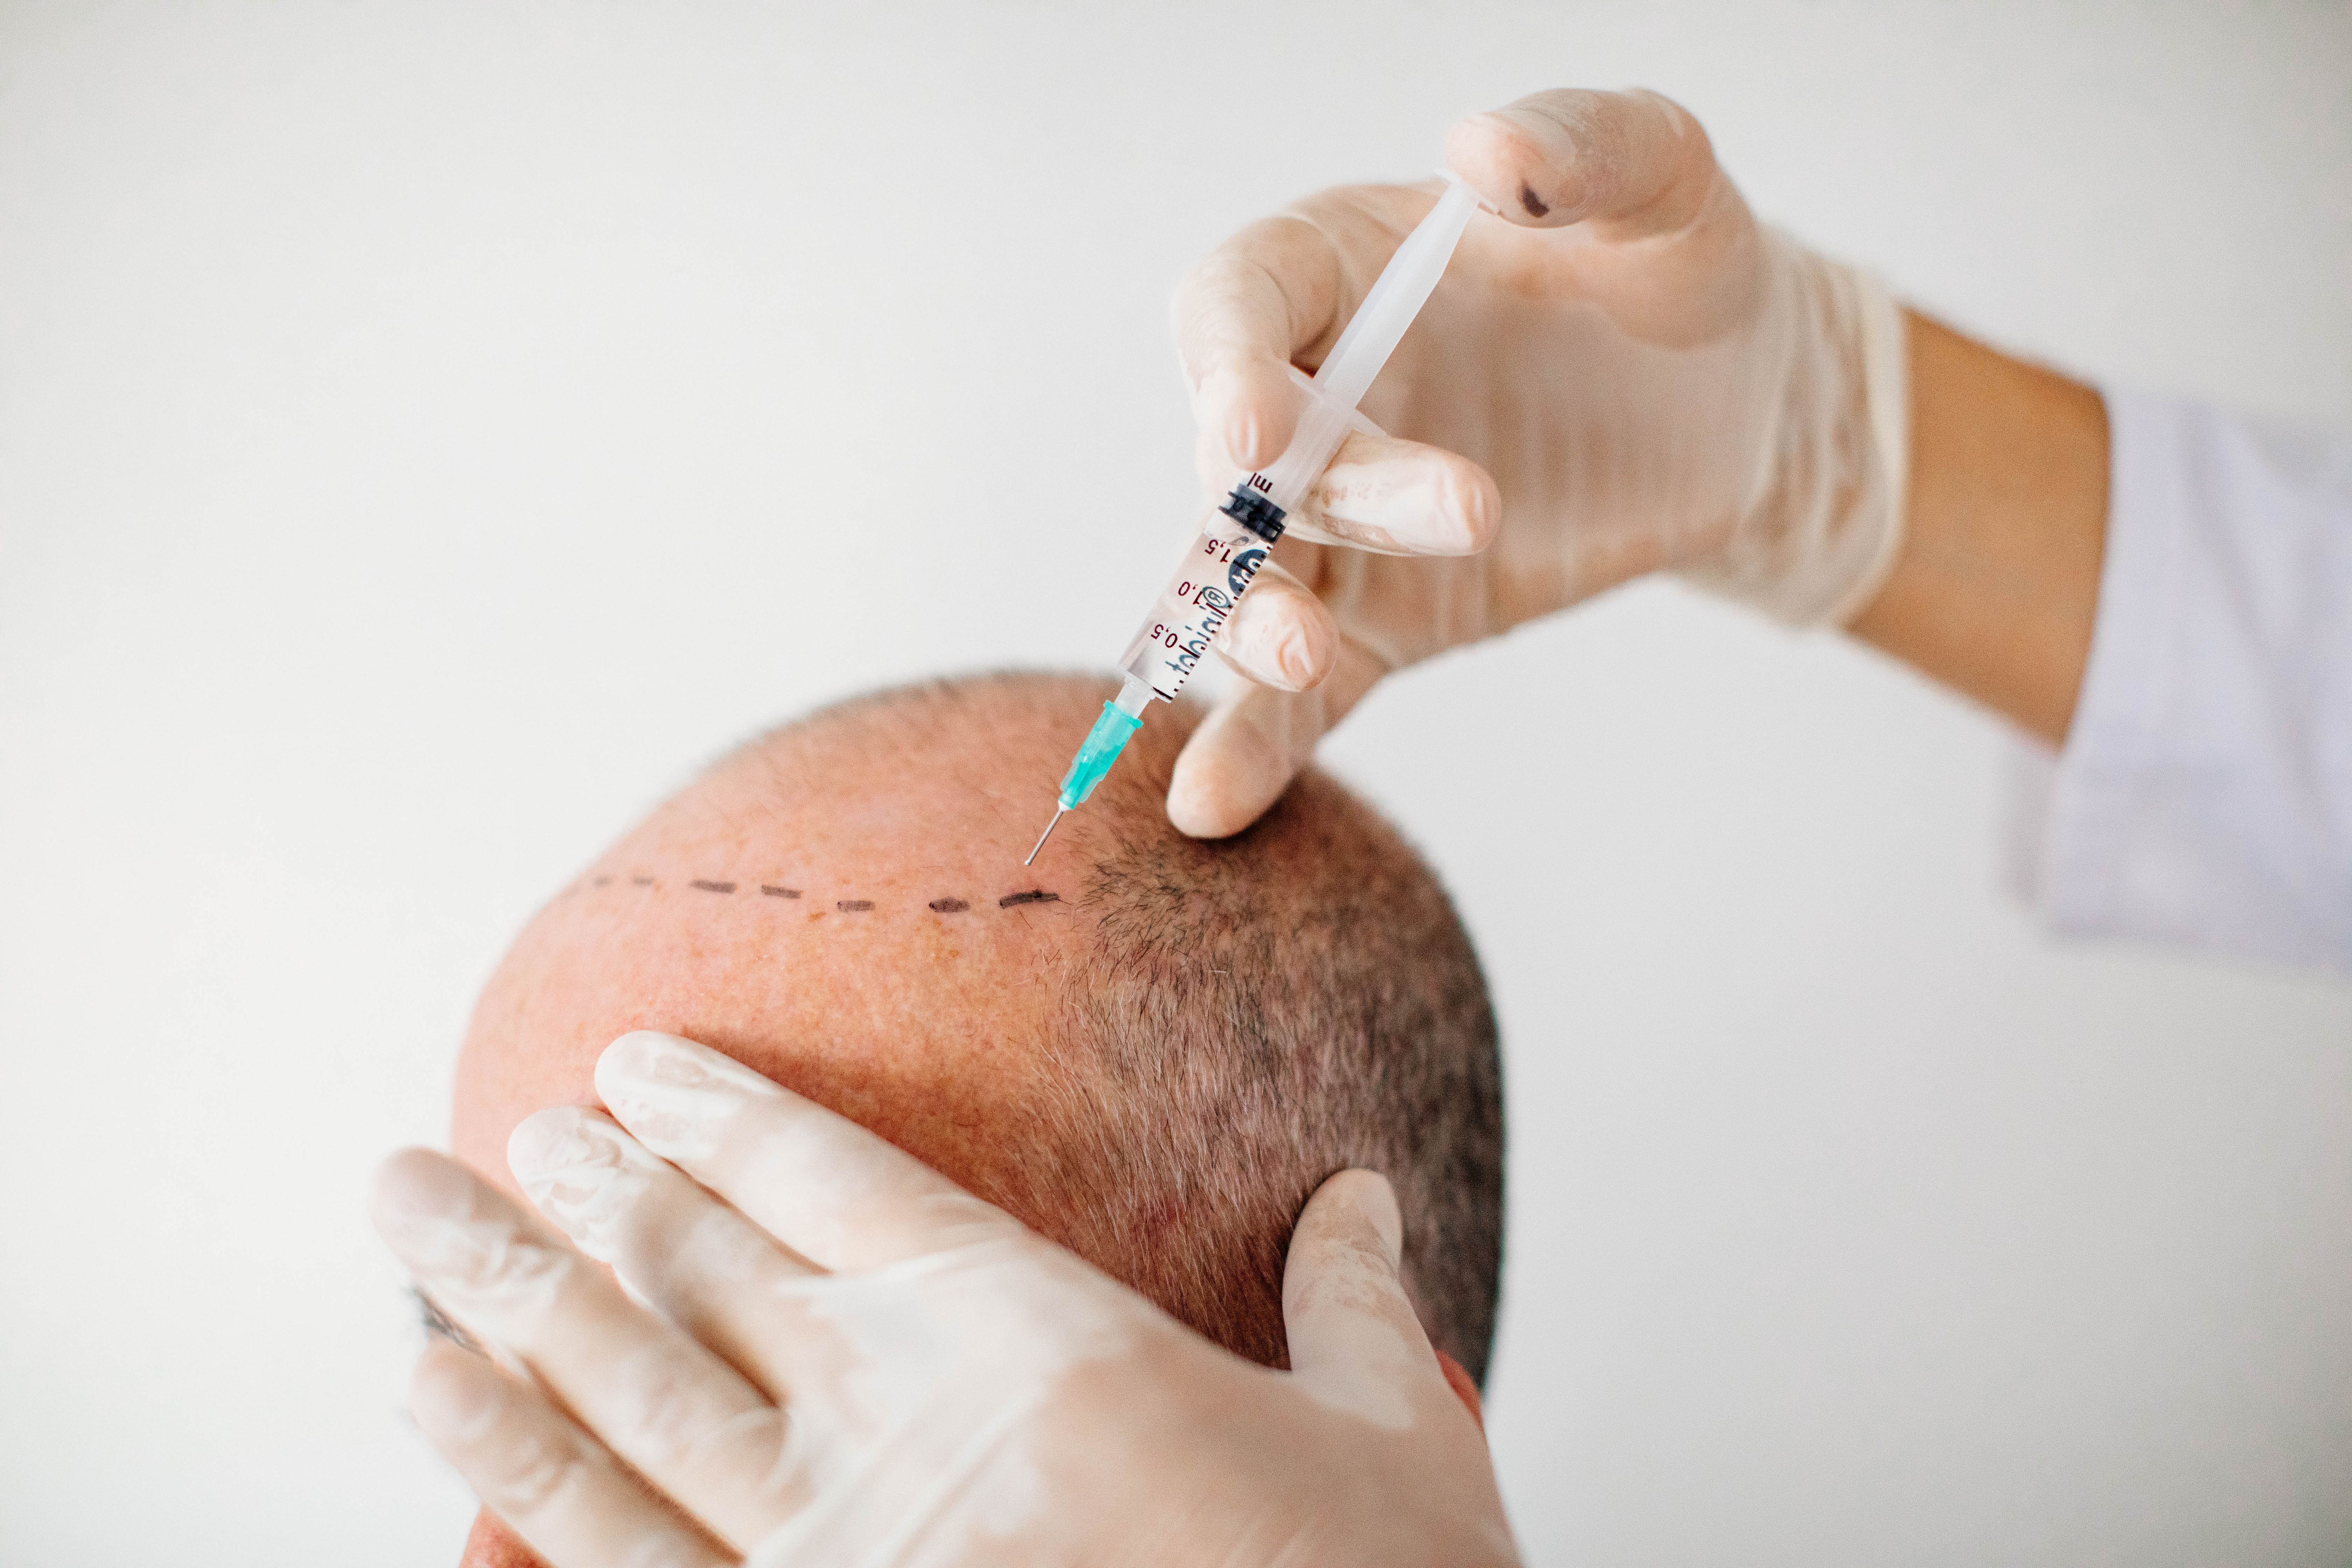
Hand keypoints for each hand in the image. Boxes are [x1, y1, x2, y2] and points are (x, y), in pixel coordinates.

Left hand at [372, 1031, 1518, 1566]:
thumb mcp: (1394, 1449)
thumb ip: (1354, 1308)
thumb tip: (1368, 1197)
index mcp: (1044, 1345)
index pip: (842, 1184)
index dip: (723, 1112)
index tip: (632, 1063)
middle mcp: (907, 1427)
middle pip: (695, 1271)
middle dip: (578, 1188)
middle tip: (488, 1131)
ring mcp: (824, 1551)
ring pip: (613, 1392)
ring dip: (495, 1291)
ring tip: (407, 1206)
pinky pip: (605, 1553)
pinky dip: (506, 1471)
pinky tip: (431, 1397)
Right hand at [1168, 87, 1907, 835]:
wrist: (1733, 401)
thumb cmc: (1674, 265)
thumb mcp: (1666, 178)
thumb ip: (1585, 145)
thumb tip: (1485, 149)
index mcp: (1338, 269)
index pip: (1234, 302)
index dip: (1227, 365)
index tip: (1257, 429)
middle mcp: (1309, 399)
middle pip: (1252, 460)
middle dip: (1316, 498)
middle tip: (1467, 510)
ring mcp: (1339, 527)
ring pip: (1253, 581)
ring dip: (1254, 625)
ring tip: (1302, 657)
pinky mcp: (1386, 625)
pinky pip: (1304, 697)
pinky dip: (1257, 749)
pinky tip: (1208, 808)